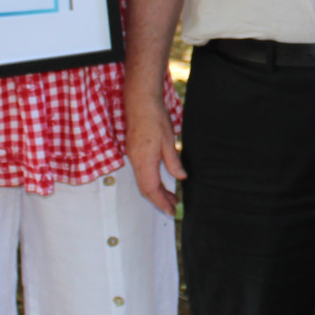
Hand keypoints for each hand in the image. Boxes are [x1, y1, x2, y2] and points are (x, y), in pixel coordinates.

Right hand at [125, 95, 185, 214]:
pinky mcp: (134, 152)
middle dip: (159, 200)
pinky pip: (141, 173)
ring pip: (143, 182)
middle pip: (146, 189)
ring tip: (171, 196)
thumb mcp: (168, 141)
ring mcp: (133, 157)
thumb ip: (174, 162)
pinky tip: (161, 181)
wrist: (140, 102)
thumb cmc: (154, 119)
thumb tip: (181, 178)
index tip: (171, 211)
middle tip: (173, 207)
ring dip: (156, 191)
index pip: (152, 189)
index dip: (161, 202)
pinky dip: (151, 182)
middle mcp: (136, 162)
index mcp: (145, 161)